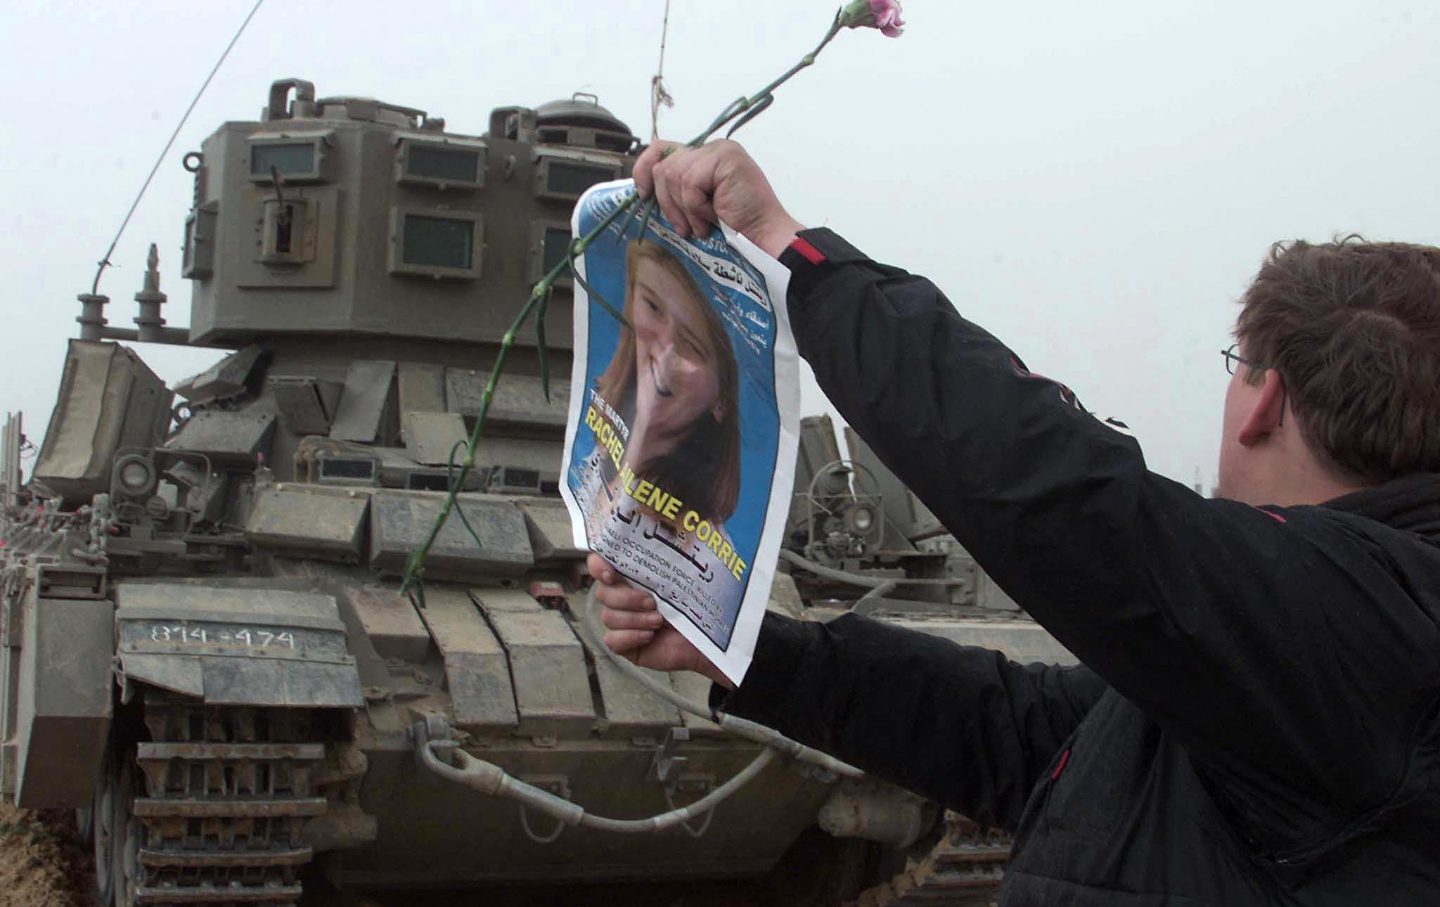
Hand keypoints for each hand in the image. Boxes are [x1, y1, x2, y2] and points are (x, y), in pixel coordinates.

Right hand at [587, 553, 733, 688]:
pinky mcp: (625, 643)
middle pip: (602, 593)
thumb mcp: (687, 571)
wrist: (711, 636)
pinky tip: (650, 636)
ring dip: (634, 619)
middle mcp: (622, 595)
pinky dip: (630, 637)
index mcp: (632, 574)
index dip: (597, 566)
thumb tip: (672, 520)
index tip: (610, 573)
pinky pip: (612, 640)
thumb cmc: (700, 601)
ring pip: (608, 617)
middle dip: (626, 598)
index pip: (600, 564)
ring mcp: (622, 620)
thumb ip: (675, 549)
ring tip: (658, 621)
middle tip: (652, 602)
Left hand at [634, 139, 805, 258]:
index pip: (661, 148)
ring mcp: (719, 150)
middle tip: (686, 226)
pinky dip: (696, 206)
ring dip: (685, 209)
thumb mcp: (696, 204)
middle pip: (663, 165)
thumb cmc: (732, 227)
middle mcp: (712, 148)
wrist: (762, 236)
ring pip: (673, 175)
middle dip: (667, 202)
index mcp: (704, 155)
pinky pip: (689, 183)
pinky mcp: (724, 158)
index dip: (644, 170)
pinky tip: (714, 216)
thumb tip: (642, 188)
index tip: (643, 195)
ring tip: (703, 224)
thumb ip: (677, 188)